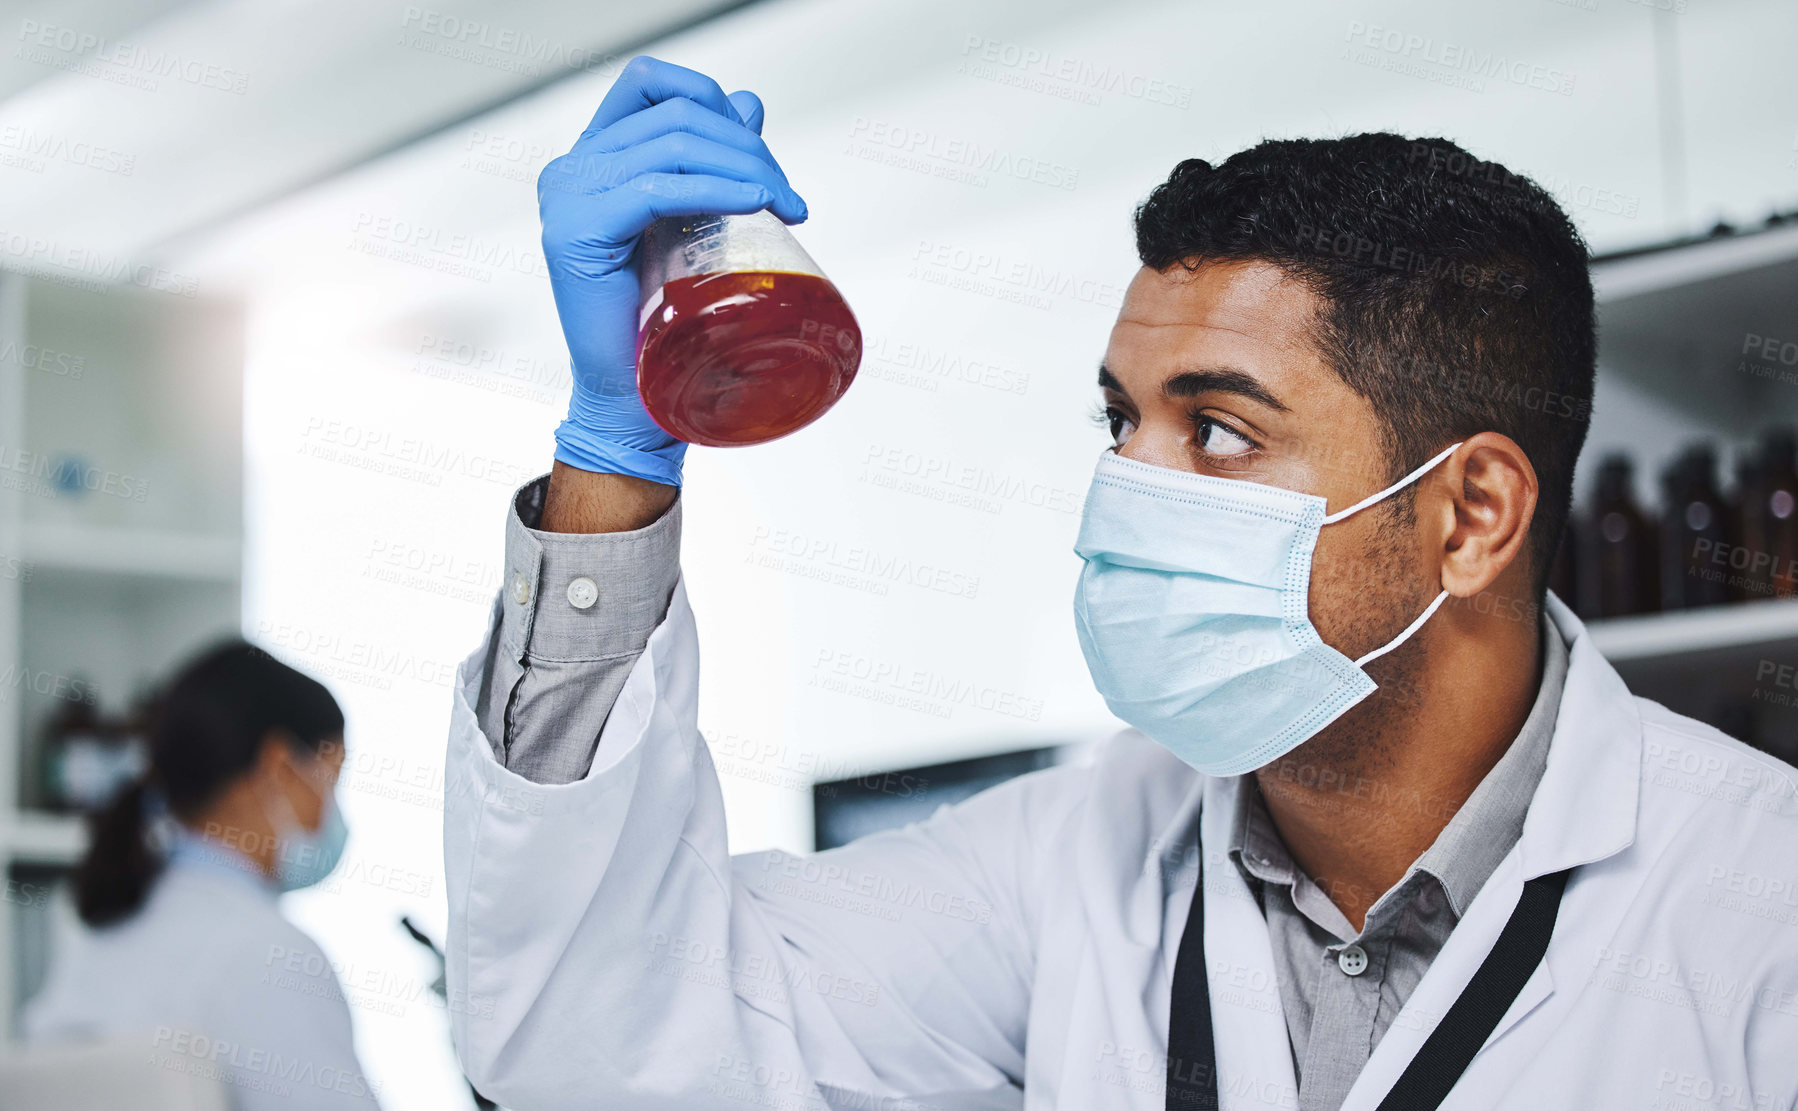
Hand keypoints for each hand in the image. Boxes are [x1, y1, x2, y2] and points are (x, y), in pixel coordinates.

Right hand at [540, 55, 807, 486]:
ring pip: (674, 147)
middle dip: (746, 147)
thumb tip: (749, 103)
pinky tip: (755, 202)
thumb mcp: (693, 220)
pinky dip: (717, 190)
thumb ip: (712, 160)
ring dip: (745, 168)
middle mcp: (571, 169)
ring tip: (785, 205)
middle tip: (789, 197)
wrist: (635, 397)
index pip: (648, 83)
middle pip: (673, 116)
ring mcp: (567, 197)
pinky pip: (657, 189)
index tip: (761, 153)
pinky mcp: (577, 231)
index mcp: (591, 158)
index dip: (711, 99)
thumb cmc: (662, 321)